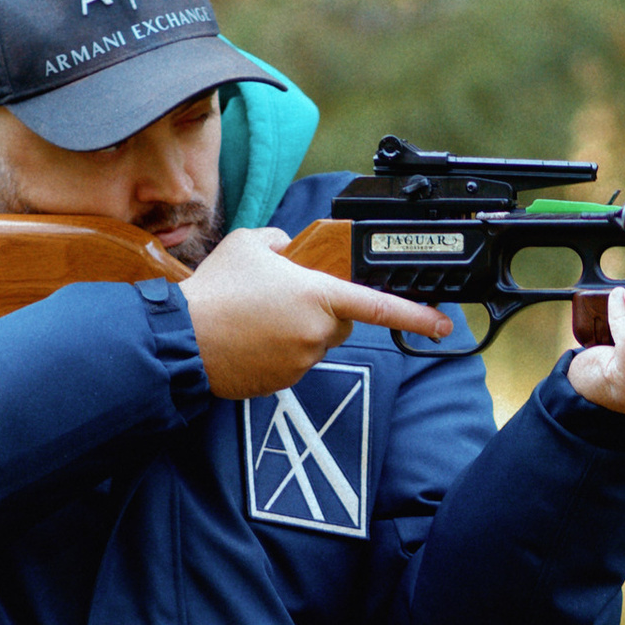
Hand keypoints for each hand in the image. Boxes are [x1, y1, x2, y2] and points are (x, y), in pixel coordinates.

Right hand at [184, 227, 450, 401]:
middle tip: (282, 299)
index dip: (416, 315)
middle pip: (340, 322)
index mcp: (318, 296)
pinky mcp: (283, 383)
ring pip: (315, 343)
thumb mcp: (251, 244)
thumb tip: (290, 248)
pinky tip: (250, 339)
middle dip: (322, 310)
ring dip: (296, 330)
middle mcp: (317, 332)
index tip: (442, 324)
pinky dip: (278, 351)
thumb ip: (282, 241)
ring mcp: (301, 362)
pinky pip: (293, 363)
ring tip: (256, 318)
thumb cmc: (216, 291)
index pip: (379, 306)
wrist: (182, 339)